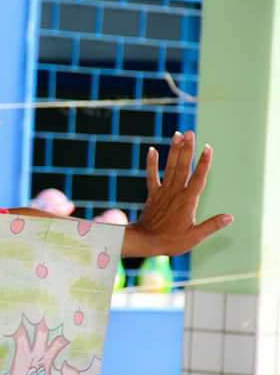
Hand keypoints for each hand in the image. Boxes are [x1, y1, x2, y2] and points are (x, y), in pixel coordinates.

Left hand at [123, 130, 232, 256]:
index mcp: (187, 201)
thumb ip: (211, 225)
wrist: (145, 242)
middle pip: (183, 167)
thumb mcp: (194, 237)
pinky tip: (151, 150)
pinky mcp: (153, 194)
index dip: (204, 163)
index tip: (208, 148)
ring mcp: (163, 192)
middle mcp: (175, 192)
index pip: (198, 178)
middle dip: (187, 149)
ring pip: (169, 168)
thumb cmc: (170, 242)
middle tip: (190, 132)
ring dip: (173, 151)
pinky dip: (151, 163)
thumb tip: (229, 217)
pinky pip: (151, 176)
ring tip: (177, 134)